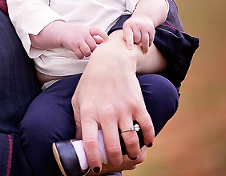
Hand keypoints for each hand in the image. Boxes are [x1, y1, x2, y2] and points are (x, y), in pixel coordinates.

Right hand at [61, 25, 107, 58]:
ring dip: (86, 53)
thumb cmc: (77, 33)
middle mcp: (84, 34)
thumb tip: (104, 41)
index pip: (98, 31)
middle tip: (89, 48)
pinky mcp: (73, 46)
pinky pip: (80, 55)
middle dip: (92, 49)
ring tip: (84, 51)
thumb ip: (95, 36)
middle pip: (93, 46)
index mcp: (88, 30)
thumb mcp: (86, 32)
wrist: (63, 32)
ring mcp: (78, 40)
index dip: (103, 35)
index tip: (107, 40)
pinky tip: (79, 53)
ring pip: (87, 52)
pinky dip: (80, 56)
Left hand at [71, 32, 155, 170]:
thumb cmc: (91, 81)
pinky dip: (148, 138)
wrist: (110, 60)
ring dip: (132, 153)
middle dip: (115, 160)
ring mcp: (123, 108)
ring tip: (131, 156)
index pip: (89, 142)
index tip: (96, 167)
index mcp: (88, 112)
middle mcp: (106, 112)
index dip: (93, 159)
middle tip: (116, 162)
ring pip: (130, 140)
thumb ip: (78, 121)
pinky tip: (146, 143)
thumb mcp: (78, 100)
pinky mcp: (137, 104)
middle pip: (112, 146)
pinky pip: (146, 127)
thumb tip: (79, 142)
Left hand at [122, 14, 155, 52]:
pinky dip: (149, 44)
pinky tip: (148, 45)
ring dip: (144, 47)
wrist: (143, 17)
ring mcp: (145, 27)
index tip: (130, 48)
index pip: (129, 35)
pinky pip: (151, 39)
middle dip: (136, 43)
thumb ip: (126, 37)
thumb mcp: (126, 28)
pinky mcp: (151, 29)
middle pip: (137, 39)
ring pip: (145, 40)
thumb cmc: (132, 26)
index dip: (129, 42)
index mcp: (129, 25)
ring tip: (144, 52)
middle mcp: (137, 25)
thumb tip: (127, 48)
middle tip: (136, 44)